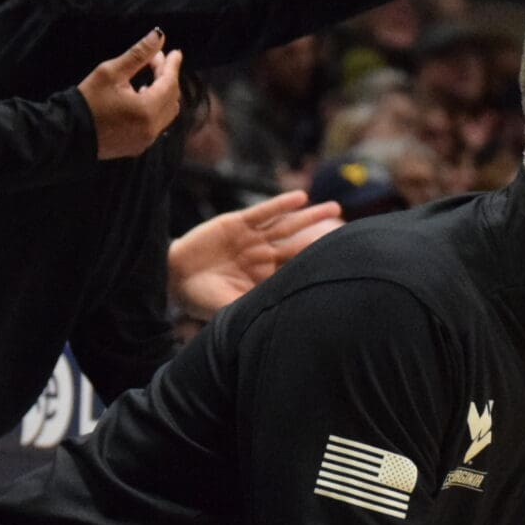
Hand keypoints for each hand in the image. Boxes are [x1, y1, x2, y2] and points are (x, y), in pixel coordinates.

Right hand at [79, 28, 184, 159]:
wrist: (69, 132)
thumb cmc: (88, 99)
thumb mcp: (111, 72)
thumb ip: (138, 54)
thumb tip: (158, 36)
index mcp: (147, 109)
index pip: (170, 83)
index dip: (173, 66)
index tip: (175, 52)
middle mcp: (152, 128)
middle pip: (172, 98)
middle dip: (167, 77)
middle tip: (156, 61)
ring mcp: (147, 139)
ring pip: (167, 113)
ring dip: (163, 93)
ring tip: (151, 77)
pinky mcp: (139, 146)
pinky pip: (157, 124)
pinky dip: (156, 109)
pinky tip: (143, 98)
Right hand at [167, 191, 342, 323]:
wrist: (173, 279)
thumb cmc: (203, 299)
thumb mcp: (232, 309)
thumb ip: (255, 311)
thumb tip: (281, 325)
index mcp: (265, 279)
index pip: (298, 270)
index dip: (319, 265)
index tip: (344, 262)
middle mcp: (263, 257)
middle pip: (300, 245)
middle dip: (323, 237)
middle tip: (351, 232)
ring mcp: (252, 239)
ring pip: (287, 225)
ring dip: (310, 216)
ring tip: (334, 208)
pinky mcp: (237, 223)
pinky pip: (264, 212)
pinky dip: (281, 205)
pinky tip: (300, 198)